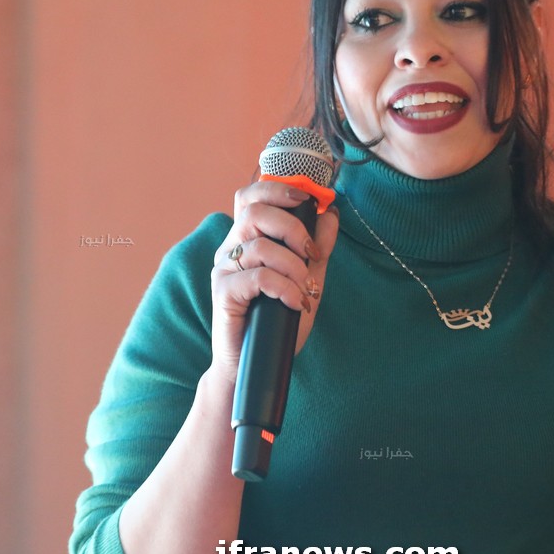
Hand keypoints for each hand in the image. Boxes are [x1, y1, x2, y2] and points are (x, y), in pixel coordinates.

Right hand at [210, 178, 339, 382]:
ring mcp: (223, 270)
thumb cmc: (277, 320)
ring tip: (305, 288)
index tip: (306, 200)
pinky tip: (295, 302)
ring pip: (259, 246)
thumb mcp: (307, 279)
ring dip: (293, 266)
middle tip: (312, 253)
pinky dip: (284, 287)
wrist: (255, 363)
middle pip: (254, 212)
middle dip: (292, 227)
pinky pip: (257, 277)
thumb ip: (317, 247)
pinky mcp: (222, 293)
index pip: (251, 197)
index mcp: (247, 239)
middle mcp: (231, 249)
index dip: (277, 189)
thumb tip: (330, 213)